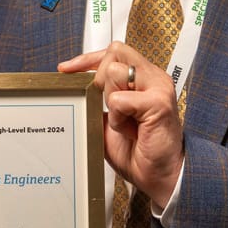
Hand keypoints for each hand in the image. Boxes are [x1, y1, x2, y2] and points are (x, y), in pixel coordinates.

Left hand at [59, 42, 183, 207]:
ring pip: (115, 72)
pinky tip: (131, 131)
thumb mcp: (111, 119)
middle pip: (115, 52)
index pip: (115, 51)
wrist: (160, 176)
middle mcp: (153, 79)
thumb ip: (98, 100)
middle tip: (107, 104)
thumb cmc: (139, 151)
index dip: (88, 59)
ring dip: (111, 102)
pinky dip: (118, 118)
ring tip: (124, 122)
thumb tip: (75, 88)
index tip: (67, 69)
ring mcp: (158, 88)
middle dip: (100, 77)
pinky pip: (120, 100)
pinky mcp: (158, 103)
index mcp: (144, 79)